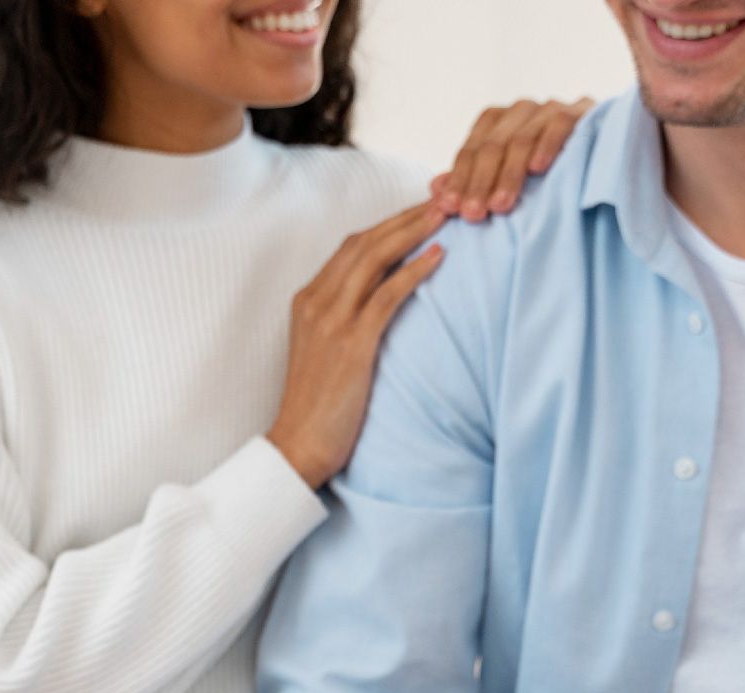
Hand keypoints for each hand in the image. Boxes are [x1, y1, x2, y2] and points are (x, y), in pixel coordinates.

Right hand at [266, 203, 446, 487]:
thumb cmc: (317, 406)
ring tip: (446, 213)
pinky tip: (438, 256)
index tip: (419, 209)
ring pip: (374, 259)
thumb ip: (344, 320)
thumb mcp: (325, 351)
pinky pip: (386, 295)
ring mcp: (331, 321)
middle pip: (364, 242)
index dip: (388, 223)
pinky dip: (414, 271)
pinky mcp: (351, 344)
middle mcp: (315, 302)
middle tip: (442, 197)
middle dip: (404, 216)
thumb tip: (382, 301)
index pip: (351, 247)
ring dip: (413, 232)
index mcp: (307, 300)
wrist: (298, 444)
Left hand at [432, 97, 594, 220]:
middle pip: (492, 146)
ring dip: (508, 175)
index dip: (459, 180)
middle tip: (472, 215)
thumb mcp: (505, 178)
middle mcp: (520, 111)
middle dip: (479, 183)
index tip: (448, 210)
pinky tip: (538, 170)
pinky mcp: (581, 110)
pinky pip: (559, 125)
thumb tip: (435, 189)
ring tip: (500, 205)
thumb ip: (472, 180)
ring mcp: (550, 108)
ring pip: (521, 139)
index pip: (470, 150)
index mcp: (497, 121)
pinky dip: (547, 146)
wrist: (605, 152)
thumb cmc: (545, 172)